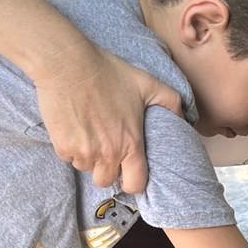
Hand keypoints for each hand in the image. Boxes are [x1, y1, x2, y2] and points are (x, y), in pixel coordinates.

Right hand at [35, 43, 182, 193]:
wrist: (67, 64)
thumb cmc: (107, 72)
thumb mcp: (146, 83)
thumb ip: (170, 101)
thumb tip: (184, 117)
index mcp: (131, 143)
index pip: (135, 184)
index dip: (132, 181)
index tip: (128, 171)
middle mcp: (108, 153)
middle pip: (106, 180)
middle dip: (106, 169)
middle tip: (105, 149)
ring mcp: (84, 152)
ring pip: (85, 168)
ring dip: (88, 156)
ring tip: (90, 132)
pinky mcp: (62, 146)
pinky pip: (68, 157)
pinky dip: (70, 146)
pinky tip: (74, 126)